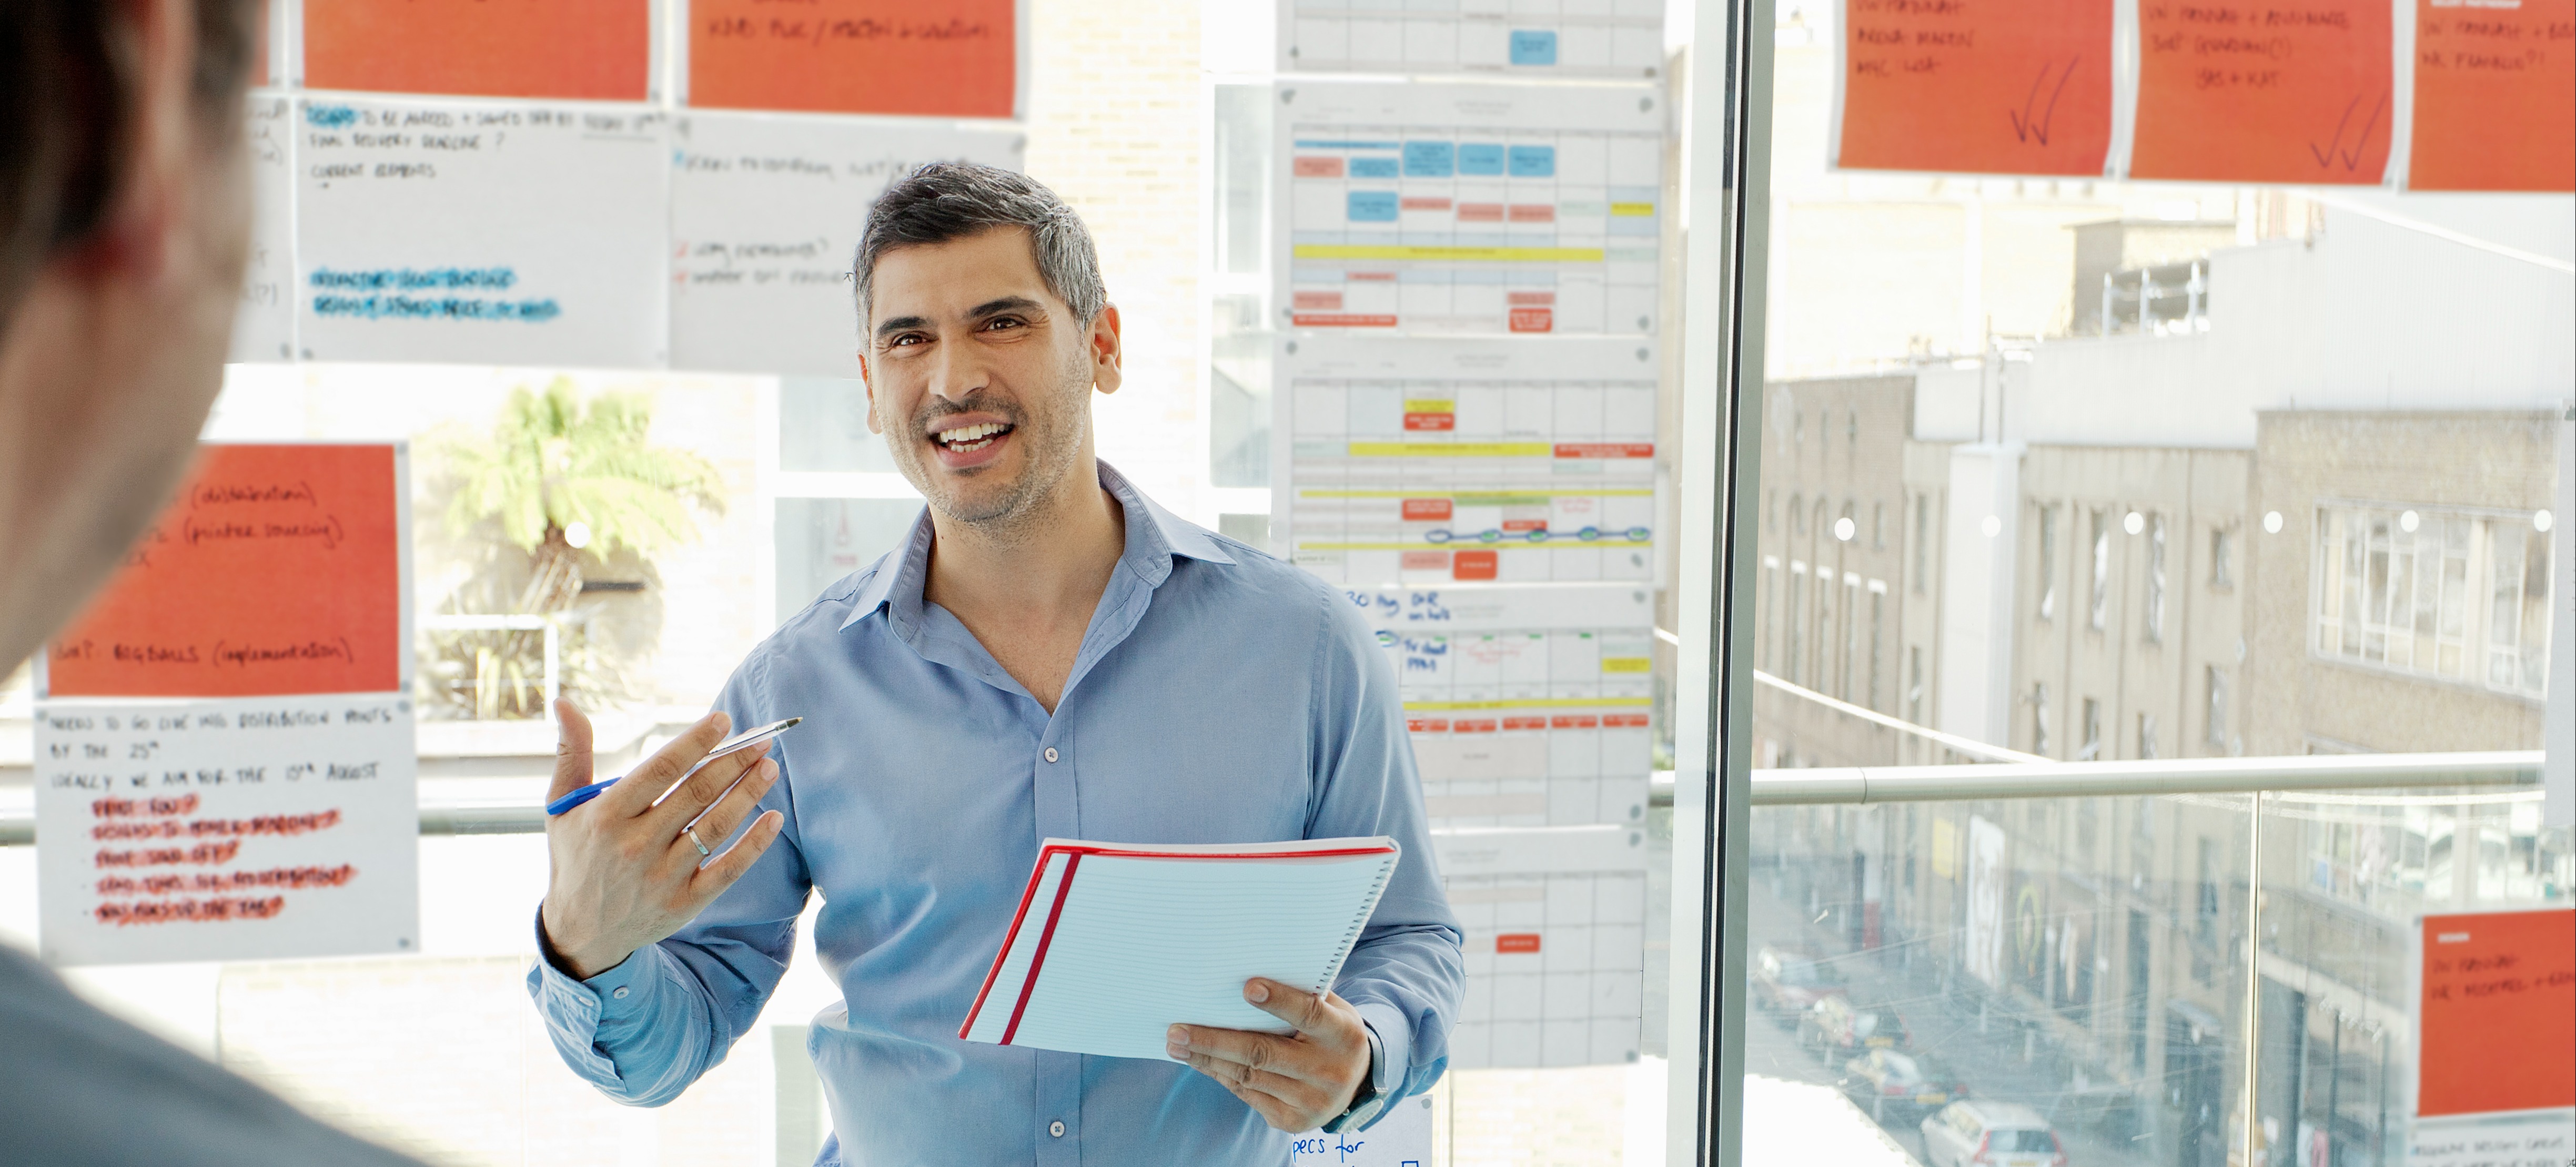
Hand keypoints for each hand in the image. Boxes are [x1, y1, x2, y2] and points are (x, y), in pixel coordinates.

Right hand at [537, 700, 785, 978]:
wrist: (579, 934)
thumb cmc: (576, 857)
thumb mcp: (561, 808)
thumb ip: (571, 753)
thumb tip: (564, 701)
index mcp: (606, 816)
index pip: (660, 769)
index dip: (695, 741)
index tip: (724, 719)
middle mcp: (634, 846)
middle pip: (696, 794)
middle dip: (733, 762)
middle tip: (762, 738)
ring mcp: (661, 877)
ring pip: (715, 827)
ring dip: (748, 793)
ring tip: (769, 767)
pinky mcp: (684, 904)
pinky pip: (727, 871)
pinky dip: (754, 845)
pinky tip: (774, 817)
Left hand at [1166, 978, 1371, 1132]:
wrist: (1355, 1085)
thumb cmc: (1332, 1033)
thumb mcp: (1332, 1010)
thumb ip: (1303, 994)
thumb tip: (1249, 975)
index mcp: (1342, 1034)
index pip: (1309, 1014)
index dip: (1280, 1001)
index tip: (1247, 987)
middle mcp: (1328, 1071)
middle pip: (1263, 1053)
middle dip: (1214, 1040)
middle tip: (1178, 1030)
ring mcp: (1310, 1101)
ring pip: (1248, 1077)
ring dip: (1207, 1059)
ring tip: (1177, 1044)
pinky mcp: (1292, 1122)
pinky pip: (1247, 1095)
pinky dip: (1220, 1075)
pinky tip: (1200, 1061)